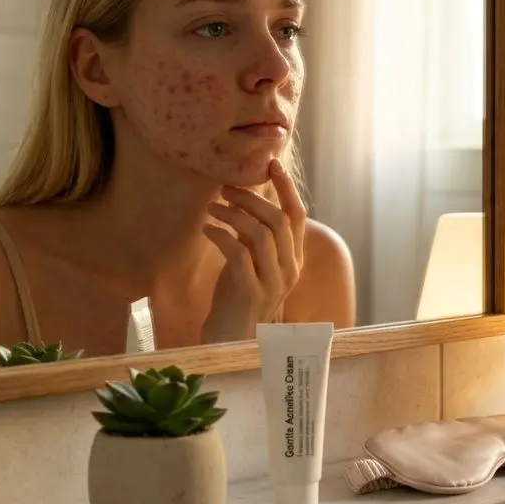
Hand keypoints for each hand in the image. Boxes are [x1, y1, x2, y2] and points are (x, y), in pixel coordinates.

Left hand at [202, 158, 306, 341]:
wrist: (229, 339)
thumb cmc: (237, 296)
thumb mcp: (252, 261)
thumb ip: (256, 235)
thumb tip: (247, 198)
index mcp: (293, 259)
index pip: (297, 215)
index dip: (286, 187)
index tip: (272, 164)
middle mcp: (289, 270)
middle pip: (279, 220)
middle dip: (252, 198)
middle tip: (226, 188)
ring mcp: (272, 282)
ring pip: (261, 233)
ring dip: (234, 213)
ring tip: (213, 207)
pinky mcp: (250, 292)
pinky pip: (238, 252)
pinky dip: (221, 234)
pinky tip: (207, 229)